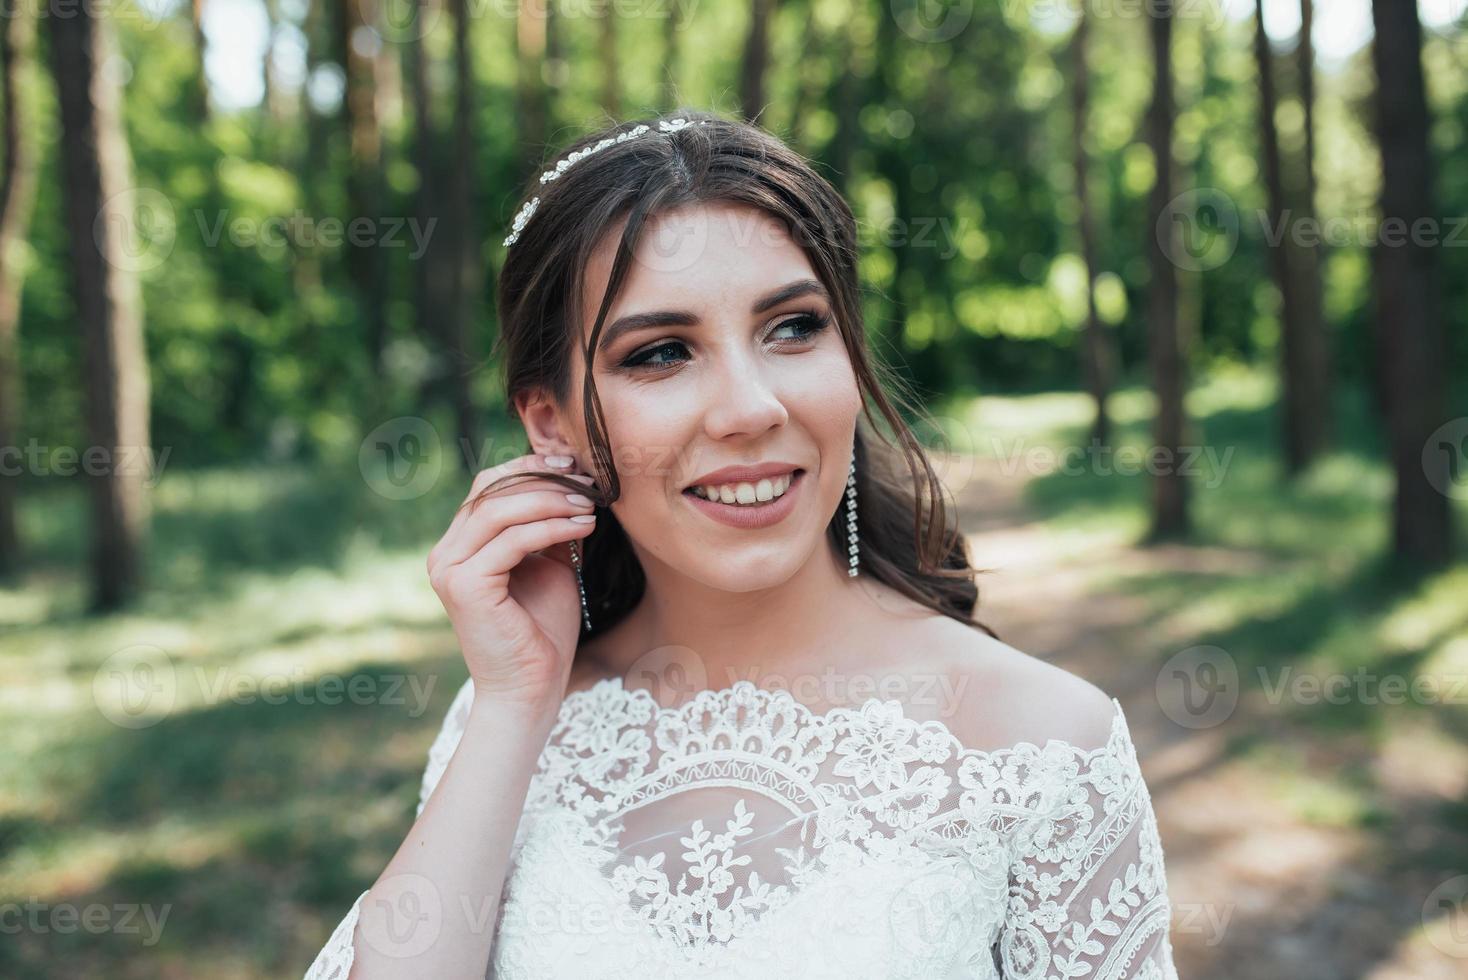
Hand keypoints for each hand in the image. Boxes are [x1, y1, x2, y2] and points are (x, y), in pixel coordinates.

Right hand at [426, 453, 597, 707]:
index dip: (529, 467)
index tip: (573, 464)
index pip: (488, 486)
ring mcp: (449, 569)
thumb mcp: (550, 565)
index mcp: (459, 546)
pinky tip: (584, 526)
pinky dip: (552, 527)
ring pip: (499, 510)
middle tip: (586, 479)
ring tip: (590, 503)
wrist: (532, 688)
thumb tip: (573, 482)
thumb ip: (549, 526)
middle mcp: (445, 554)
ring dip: (551, 500)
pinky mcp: (465, 586)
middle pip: (490, 490)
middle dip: (542, 478)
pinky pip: (512, 540)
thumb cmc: (542, 631)